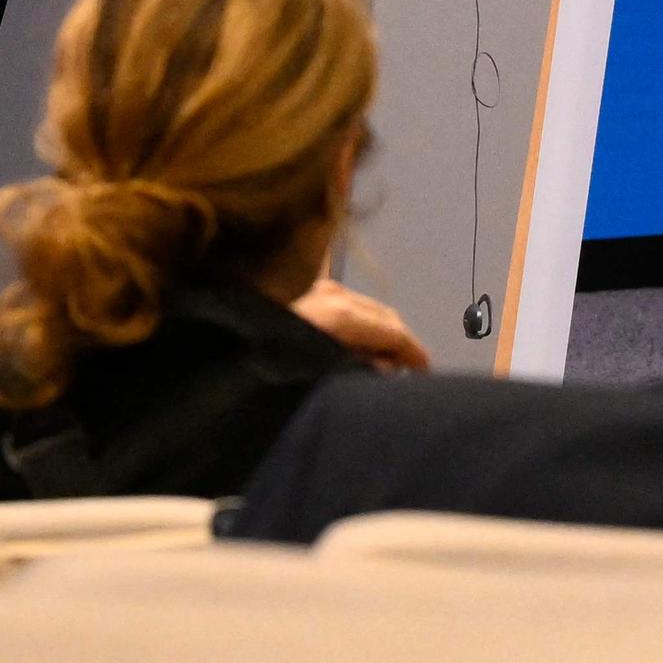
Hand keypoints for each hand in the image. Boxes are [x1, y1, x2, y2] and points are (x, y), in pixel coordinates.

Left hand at [289, 276, 429, 372]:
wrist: (237, 351)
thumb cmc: (280, 366)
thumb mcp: (328, 373)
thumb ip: (366, 368)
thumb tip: (390, 367)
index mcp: (342, 315)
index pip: (393, 331)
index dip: (414, 352)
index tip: (426, 371)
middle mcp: (336, 295)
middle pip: (384, 315)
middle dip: (400, 341)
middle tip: (409, 368)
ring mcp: (322, 289)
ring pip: (368, 307)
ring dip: (381, 329)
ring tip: (386, 356)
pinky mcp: (310, 291)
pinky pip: (347, 300)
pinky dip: (363, 317)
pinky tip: (367, 328)